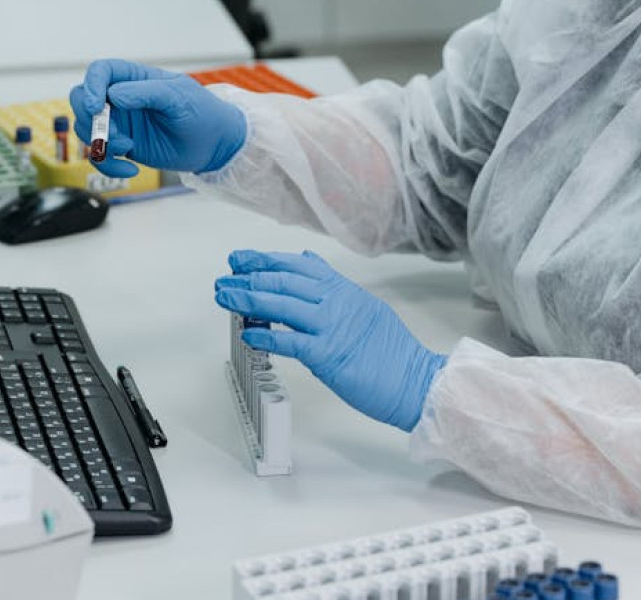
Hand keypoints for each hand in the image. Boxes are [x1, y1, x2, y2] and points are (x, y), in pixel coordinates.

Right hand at [69, 59, 247, 176]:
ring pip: (86, 129)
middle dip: (89, 118)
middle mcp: (122, 99)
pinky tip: (130, 170)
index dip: (92, 86)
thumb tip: (115, 95)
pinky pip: (100, 156)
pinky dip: (108, 164)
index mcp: (135, 78)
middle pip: (82, 99)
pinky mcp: (123, 146)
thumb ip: (147, 93)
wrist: (215, 145)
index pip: (100, 71)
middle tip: (111, 134)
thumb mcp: (179, 97)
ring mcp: (121, 123)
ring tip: (127, 148)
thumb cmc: (202, 113)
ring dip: (100, 142)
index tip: (97, 107)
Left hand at [214, 250, 445, 431]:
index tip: (242, 260)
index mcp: (345, 290)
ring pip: (282, 304)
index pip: (298, 266)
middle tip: (225, 277)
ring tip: (226, 297)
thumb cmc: (391, 352)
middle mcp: (337, 303)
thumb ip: (335, 285)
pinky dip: (267, 336)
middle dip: (249, 277)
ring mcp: (332, 327)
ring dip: (249, 300)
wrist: (415, 380)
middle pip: (285, 281)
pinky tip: (249, 334)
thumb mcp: (365, 305)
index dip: (266, 261)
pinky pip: (290, 342)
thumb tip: (309, 262)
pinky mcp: (328, 355)